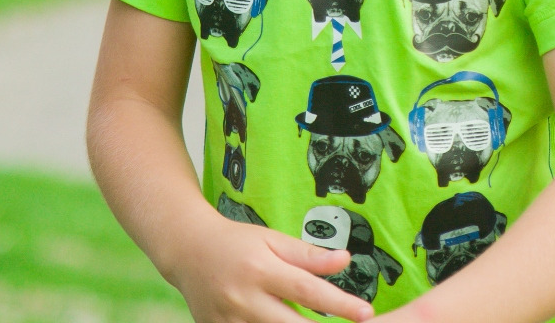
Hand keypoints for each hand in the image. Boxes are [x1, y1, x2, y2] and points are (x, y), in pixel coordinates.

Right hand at [164, 210, 374, 322]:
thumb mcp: (272, 240)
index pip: (307, 291)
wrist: (188, 252)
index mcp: (261, 270)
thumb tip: (346, 260)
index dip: (340, 304)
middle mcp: (244, 299)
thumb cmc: (237, 243)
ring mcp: (230, 321)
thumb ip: (308, 255)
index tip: (366, 313)